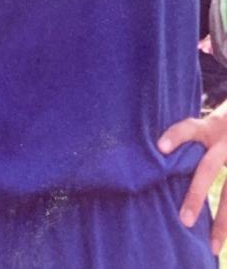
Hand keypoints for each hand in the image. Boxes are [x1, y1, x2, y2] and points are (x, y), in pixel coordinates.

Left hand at [158, 108, 226, 252]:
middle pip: (208, 169)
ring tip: (213, 247)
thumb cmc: (214, 128)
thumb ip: (184, 138)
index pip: (189, 128)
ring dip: (222, 222)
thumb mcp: (203, 124)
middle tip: (184, 221)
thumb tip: (151, 153)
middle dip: (197, 196)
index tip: (160, 148)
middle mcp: (223, 143)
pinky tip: (220, 241)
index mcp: (208, 128)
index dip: (176, 136)